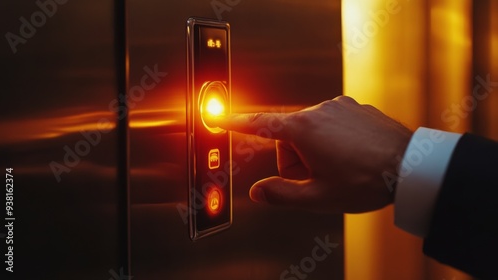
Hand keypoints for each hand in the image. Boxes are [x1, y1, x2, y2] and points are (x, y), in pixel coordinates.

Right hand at [214, 96, 412, 212]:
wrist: (410, 165)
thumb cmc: (365, 181)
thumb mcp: (318, 197)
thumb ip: (281, 194)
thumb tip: (257, 192)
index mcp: (303, 129)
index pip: (259, 124)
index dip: (236, 123)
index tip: (219, 116)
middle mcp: (319, 110)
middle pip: (288, 137)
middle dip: (295, 159)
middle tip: (317, 179)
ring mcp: (339, 106)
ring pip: (311, 130)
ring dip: (315, 150)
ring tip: (339, 169)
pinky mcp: (355, 107)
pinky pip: (332, 123)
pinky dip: (333, 140)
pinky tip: (351, 156)